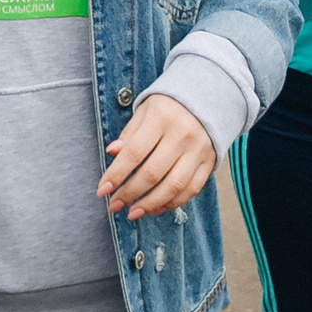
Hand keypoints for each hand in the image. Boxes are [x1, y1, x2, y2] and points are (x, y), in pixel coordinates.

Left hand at [96, 94, 214, 221]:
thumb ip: (129, 133)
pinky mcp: (209, 163)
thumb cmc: (168, 106)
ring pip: (173, 186)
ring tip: (132, 213)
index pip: (134, 152)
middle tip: (114, 205)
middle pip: (152, 173)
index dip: (116, 174)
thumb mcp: (145, 110)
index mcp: (161, 118)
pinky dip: (172, 203)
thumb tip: (112, 153)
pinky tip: (155, 208)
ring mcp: (198, 151)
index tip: (102, 190)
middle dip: (130, 193)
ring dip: (150, 204)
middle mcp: (182, 135)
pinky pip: (191, 190)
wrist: (208, 98)